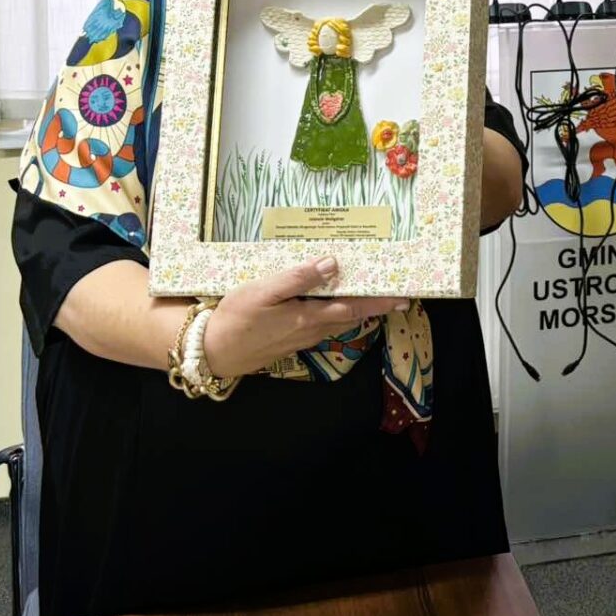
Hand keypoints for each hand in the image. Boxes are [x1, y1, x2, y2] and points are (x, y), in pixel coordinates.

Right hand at [203, 257, 407, 378]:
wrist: (211, 351)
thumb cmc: (235, 318)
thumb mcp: (264, 291)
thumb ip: (298, 278)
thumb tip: (332, 264)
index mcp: (308, 317)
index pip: (353, 308)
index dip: (379, 303)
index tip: (404, 298)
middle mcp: (310, 331)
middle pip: (349, 317)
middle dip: (373, 307)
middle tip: (394, 296)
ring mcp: (299, 339)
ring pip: (335, 323)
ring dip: (353, 311)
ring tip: (368, 297)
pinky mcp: (289, 341)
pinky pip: (319, 327)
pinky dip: (332, 315)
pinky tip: (328, 306)